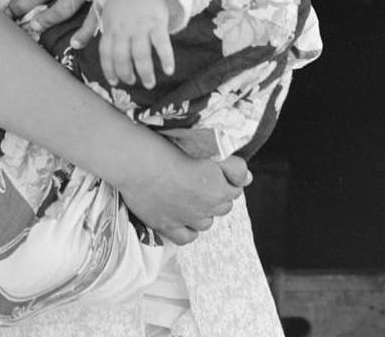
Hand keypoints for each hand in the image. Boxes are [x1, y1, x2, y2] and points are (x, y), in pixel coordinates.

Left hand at [97, 0, 174, 89]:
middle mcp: (123, 29)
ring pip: (141, 55)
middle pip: (122, 58)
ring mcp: (140, 26)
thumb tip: (75, 44)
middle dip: (126, 74)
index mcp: (109, 27)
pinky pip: (161, 44)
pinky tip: (169, 70)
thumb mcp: (104, 12)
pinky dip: (166, 59)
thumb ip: (94, 29)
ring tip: (149, 83)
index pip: (106, 54)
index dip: (109, 70)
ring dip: (145, 73)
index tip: (114, 82)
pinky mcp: (157, 21)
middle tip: (132, 83)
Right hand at [118, 137, 249, 245]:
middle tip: (202, 178)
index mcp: (218, 185)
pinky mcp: (167, 226)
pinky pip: (187, 237)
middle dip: (219, 193)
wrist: (136, 162)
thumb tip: (248, 178)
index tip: (218, 166)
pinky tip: (183, 216)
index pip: (238, 182)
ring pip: (207, 222)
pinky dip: (189, 229)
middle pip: (225, 204)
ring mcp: (187, 219)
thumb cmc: (167, 147)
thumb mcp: (203, 148)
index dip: (229, 173)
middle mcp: (207, 206)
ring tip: (191, 195)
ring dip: (204, 211)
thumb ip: (230, 165)